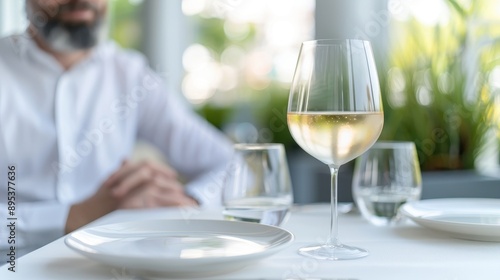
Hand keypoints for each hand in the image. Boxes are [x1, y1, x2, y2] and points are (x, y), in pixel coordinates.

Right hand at [65, 160, 196, 232]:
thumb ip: (121, 170)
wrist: (82, 215)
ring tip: (187, 205)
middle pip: (157, 180)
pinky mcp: (132, 208)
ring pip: (158, 193)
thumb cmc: (96, 200)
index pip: (149, 166)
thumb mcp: (108, 181)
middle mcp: (128, 182)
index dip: (163, 171)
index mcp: (125, 174)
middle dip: (173, 187)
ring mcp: (130, 195)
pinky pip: (154, 208)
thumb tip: (125, 159)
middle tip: (186, 195)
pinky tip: (177, 214)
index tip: (173, 176)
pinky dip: (167, 210)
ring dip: (175, 199)